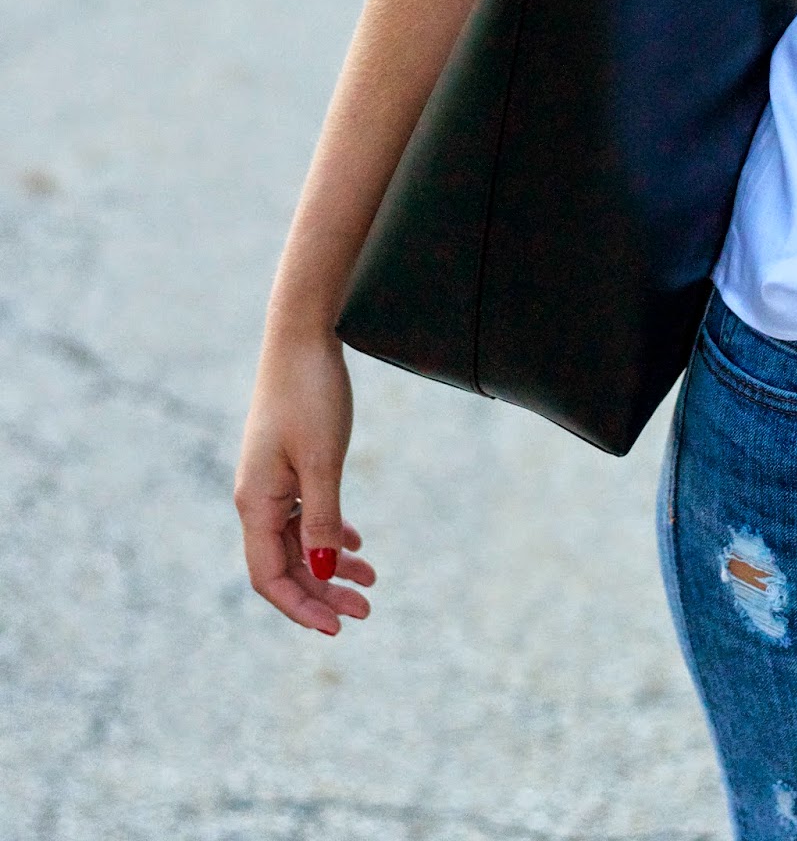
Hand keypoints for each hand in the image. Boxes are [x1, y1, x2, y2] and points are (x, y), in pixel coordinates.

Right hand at [234, 329, 375, 633]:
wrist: (301, 337)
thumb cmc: (310, 394)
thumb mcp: (324, 461)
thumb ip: (324, 518)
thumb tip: (325, 571)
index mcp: (256, 502)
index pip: (270, 577)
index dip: (301, 607)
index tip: (337, 628)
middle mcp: (257, 497)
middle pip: (285, 564)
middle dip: (323, 592)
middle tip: (367, 609)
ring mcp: (271, 479)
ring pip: (298, 540)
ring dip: (330, 564)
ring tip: (371, 581)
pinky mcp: (287, 462)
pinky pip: (304, 512)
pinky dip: (329, 531)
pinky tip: (356, 542)